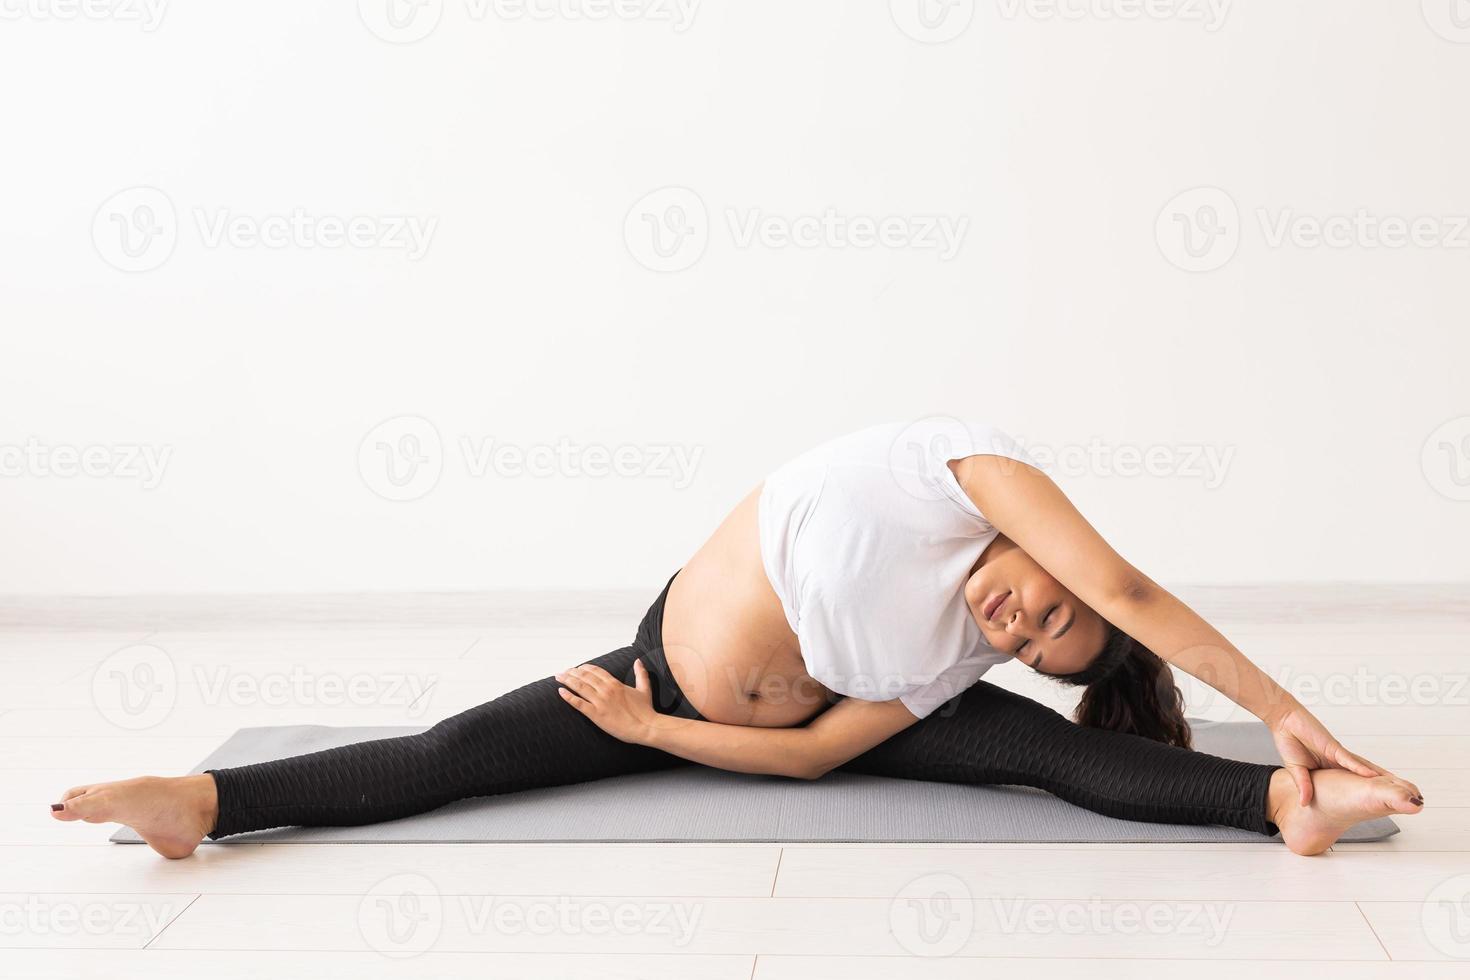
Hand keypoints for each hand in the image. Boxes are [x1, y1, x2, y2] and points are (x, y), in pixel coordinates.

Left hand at [555, 660, 656, 744]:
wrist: (646, 727)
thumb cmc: (645, 711)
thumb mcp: (644, 689)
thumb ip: (641, 674)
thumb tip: (638, 661)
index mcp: (615, 683)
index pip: (595, 670)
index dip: (584, 668)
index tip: (577, 668)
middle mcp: (606, 690)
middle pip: (584, 676)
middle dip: (571, 672)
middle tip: (563, 672)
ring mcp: (600, 702)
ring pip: (579, 687)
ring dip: (567, 680)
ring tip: (558, 677)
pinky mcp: (596, 714)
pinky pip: (579, 703)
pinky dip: (568, 697)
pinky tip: (561, 692)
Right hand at [1269, 701, 1391, 804]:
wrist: (1284, 721)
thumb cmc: (1290, 741)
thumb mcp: (1296, 769)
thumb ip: (1303, 785)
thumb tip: (1304, 803)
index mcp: (1328, 768)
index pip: (1349, 783)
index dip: (1361, 790)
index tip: (1373, 801)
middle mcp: (1336, 762)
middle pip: (1361, 776)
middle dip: (1376, 786)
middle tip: (1394, 796)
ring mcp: (1337, 755)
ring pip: (1361, 768)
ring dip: (1376, 779)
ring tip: (1392, 788)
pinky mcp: (1333, 747)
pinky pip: (1349, 759)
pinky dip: (1360, 768)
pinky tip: (1372, 776)